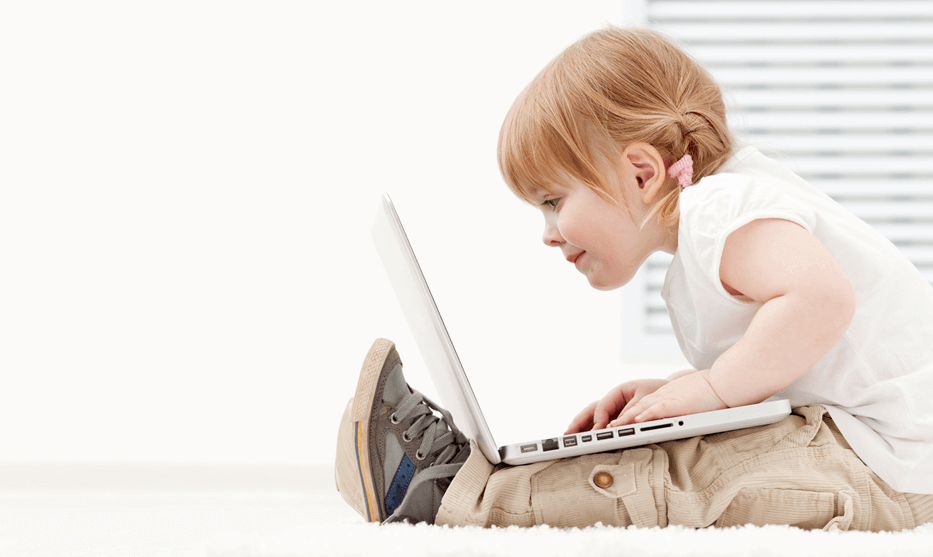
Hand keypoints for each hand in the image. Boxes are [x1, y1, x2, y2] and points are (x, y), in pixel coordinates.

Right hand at [564, 379, 669, 433]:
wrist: (673, 394)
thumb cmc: (661, 392)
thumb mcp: (647, 400)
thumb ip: (631, 412)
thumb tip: (616, 425)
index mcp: (619, 391)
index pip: (602, 406)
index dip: (597, 420)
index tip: (595, 433)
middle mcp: (614, 401)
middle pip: (591, 411)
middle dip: (578, 422)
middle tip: (568, 434)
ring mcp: (615, 410)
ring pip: (592, 417)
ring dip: (581, 427)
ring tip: (570, 439)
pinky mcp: (619, 419)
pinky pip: (602, 425)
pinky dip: (591, 431)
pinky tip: (584, 442)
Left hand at [611, 370, 726, 425]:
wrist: (722, 382)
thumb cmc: (710, 392)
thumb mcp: (687, 399)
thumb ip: (678, 408)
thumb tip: (674, 420)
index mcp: (664, 397)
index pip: (642, 406)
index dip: (629, 414)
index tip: (617, 423)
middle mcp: (662, 397)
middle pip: (636, 407)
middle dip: (621, 419)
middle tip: (607, 428)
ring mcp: (668, 399)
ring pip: (641, 409)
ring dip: (626, 419)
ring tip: (613, 428)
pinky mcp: (675, 403)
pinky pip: (657, 409)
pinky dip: (646, 415)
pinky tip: (636, 421)